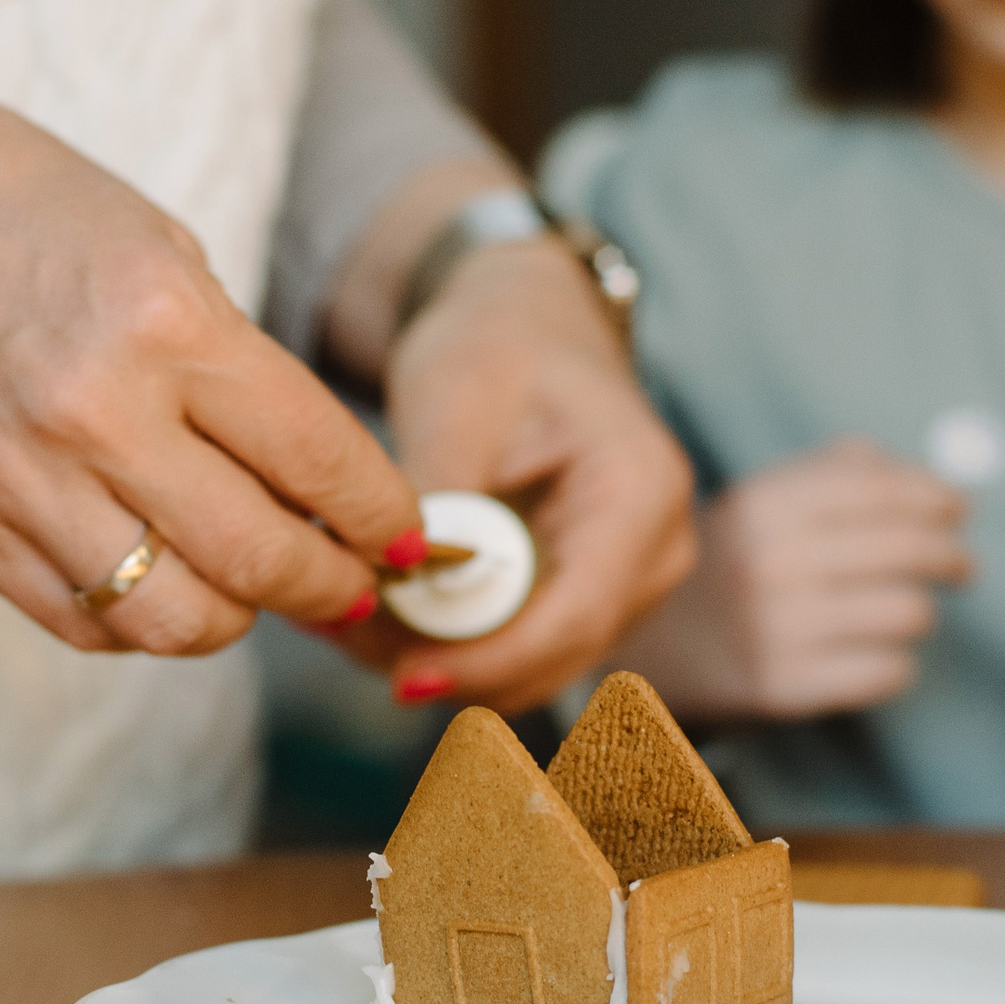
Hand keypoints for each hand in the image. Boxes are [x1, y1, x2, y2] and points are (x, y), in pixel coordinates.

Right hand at [0, 0, 420, 654]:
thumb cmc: (7, 199)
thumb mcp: (157, 244)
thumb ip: (232, 365)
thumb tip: (313, 481)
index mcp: (163, 322)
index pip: (317, 460)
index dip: (382, 517)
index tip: (408, 537)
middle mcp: (94, 411)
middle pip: (259, 560)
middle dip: (332, 586)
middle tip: (353, 581)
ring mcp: (17, 479)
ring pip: (174, 620)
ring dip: (237, 618)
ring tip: (251, 586)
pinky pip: (83, 623)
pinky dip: (142, 623)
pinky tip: (162, 582)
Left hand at [338, 239, 694, 712]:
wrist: (529, 326)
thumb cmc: (497, 345)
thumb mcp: (454, 402)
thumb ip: (436, 499)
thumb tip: (392, 589)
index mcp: (641, 489)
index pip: (575, 613)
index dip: (490, 660)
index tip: (403, 676)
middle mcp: (657, 549)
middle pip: (558, 656)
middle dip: (453, 668)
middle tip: (347, 643)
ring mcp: (632, 582)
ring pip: (537, 668)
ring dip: (446, 663)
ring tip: (350, 628)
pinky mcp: (592, 598)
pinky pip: (525, 650)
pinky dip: (457, 647)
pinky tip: (384, 620)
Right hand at [613, 438, 972, 721]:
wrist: (647, 652)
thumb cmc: (726, 567)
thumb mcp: (758, 501)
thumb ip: (835, 472)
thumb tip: (926, 479)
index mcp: (763, 504)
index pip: (881, 490)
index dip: (936, 496)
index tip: (959, 508)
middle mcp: (769, 563)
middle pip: (910, 549)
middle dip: (951, 555)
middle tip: (961, 564)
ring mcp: (775, 629)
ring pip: (909, 612)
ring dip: (921, 610)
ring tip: (908, 609)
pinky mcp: (783, 689)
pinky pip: (886, 672)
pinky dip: (897, 662)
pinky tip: (880, 653)